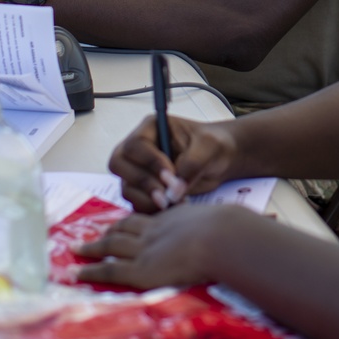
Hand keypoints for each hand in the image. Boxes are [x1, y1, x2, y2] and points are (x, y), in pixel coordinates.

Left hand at [75, 204, 263, 289]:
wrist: (223, 237)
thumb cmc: (233, 233)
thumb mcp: (234, 227)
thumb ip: (241, 232)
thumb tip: (270, 230)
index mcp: (176, 220)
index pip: (148, 220)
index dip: (133, 223)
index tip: (122, 225)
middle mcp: (155, 230)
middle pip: (125, 228)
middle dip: (107, 233)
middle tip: (91, 237)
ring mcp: (145, 248)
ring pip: (111, 245)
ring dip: (93, 247)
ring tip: (78, 249)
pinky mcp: (139, 268)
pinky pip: (108, 269)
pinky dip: (92, 270)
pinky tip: (78, 272)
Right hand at [109, 115, 239, 212]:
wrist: (219, 161)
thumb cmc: (213, 145)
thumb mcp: (208, 147)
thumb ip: (192, 164)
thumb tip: (174, 190)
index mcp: (151, 129)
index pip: (135, 145)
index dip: (150, 162)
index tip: (171, 176)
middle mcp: (139, 149)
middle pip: (119, 165)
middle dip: (143, 183)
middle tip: (166, 197)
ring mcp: (138, 170)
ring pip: (126, 187)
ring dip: (147, 200)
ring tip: (175, 202)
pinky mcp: (144, 190)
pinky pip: (135, 203)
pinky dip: (150, 209)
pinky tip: (172, 208)